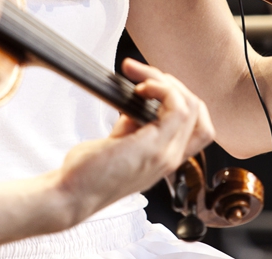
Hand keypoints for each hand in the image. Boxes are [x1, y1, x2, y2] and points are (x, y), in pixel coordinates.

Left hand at [51, 59, 213, 222]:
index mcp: (164, 157)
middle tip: (145, 76)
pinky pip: (178, 109)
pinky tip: (142, 88)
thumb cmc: (87, 173)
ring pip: (191, 106)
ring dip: (166, 83)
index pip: (197, 125)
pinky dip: (163, 90)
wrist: (72, 195)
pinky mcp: (153, 148)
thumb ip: (133, 126)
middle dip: (173, 85)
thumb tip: (136, 103)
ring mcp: (166, 154)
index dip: (180, 99)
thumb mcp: (118, 143)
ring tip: (141, 79)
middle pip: (198, 112)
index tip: (152, 86)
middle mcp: (171, 157)